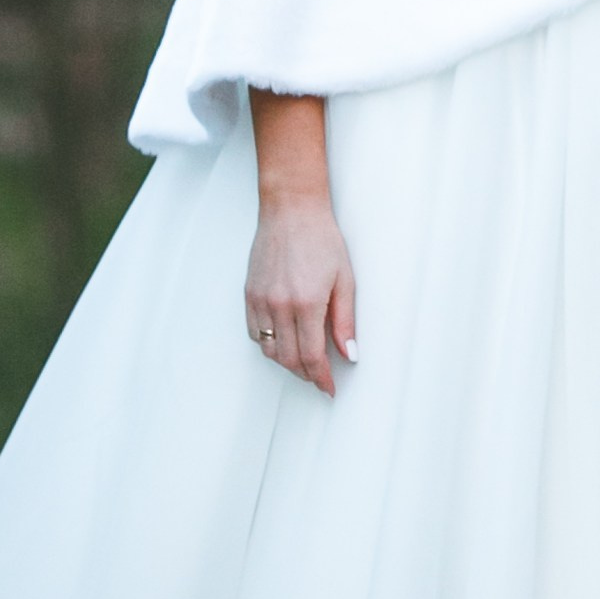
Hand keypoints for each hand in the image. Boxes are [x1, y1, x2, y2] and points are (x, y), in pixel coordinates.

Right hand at [244, 184, 356, 393]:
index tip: (329, 388)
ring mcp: (261, 300)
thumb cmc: (321, 238)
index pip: (312, 356)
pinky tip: (283, 343)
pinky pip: (254, 332)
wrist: (291, 210)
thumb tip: (349, 353)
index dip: (321, 378)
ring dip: (287, 363)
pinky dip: (269, 345)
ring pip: (269, 350)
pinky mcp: (249, 294)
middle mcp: (279, 305)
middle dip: (306, 374)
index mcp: (307, 303)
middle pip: (289, 359)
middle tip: (320, 377)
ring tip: (304, 363)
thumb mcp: (344, 279)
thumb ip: (345, 320)